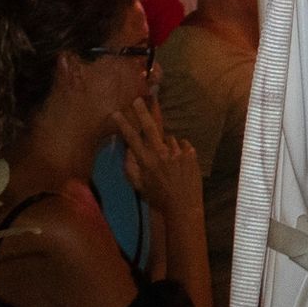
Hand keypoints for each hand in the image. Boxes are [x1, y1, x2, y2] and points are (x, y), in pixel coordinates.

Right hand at [114, 96, 202, 225]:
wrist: (183, 205)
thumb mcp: (139, 186)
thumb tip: (127, 150)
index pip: (132, 139)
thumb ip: (131, 167)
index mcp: (147, 162)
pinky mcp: (191, 153)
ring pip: (168, 140)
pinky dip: (179, 151)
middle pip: (151, 128)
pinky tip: (179, 165)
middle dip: (143, 112)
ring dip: (166, 146)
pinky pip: (182, 146)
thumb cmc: (158, 197)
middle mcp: (162, 154)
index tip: (116, 113)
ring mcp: (178, 152)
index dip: (124, 125)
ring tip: (169, 164)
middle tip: (138, 100)